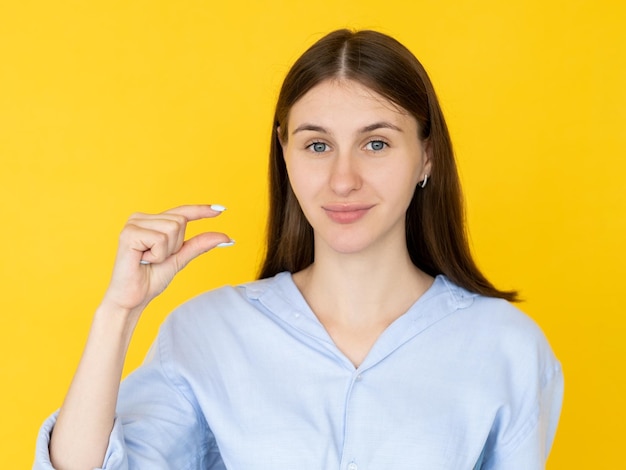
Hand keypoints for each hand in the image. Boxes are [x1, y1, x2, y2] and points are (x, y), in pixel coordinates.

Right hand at [101, 204, 231, 314]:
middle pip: (180, 221)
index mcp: (152, 222)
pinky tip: (142, 259)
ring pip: (172, 228)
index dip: (201, 210)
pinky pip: (160, 239)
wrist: (133, 299)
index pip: (181, 212)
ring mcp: (133, 224)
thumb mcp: (180, 258)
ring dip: (166, 251)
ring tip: (148, 260)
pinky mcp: (129, 233)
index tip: (222, 209)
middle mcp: (141, 218)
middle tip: (156, 259)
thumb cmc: (151, 279)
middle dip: (176, 245)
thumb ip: (200, 244)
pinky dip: (157, 254)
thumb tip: (226, 237)